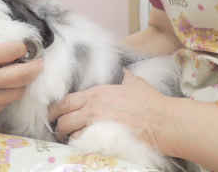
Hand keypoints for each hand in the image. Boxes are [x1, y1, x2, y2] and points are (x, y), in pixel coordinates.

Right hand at [0, 42, 42, 120]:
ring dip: (22, 82)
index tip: (25, 47)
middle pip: (24, 74)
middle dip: (35, 66)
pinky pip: (6, 103)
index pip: (15, 50)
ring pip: (19, 91)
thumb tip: (15, 50)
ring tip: (19, 75)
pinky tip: (1, 88)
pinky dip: (7, 94)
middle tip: (38, 62)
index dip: (23, 47)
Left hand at [48, 70, 165, 145]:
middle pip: (64, 119)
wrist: (164, 121)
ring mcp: (98, 126)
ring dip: (69, 137)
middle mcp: (93, 109)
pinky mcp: (105, 141)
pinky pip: (85, 145)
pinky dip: (81, 146)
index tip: (53, 113)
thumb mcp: (134, 82)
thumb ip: (123, 77)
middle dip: (58, 125)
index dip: (56, 108)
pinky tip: (83, 146)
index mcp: (96, 94)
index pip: (66, 101)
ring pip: (72, 134)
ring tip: (70, 139)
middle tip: (58, 129)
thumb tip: (123, 71)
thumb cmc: (151, 102)